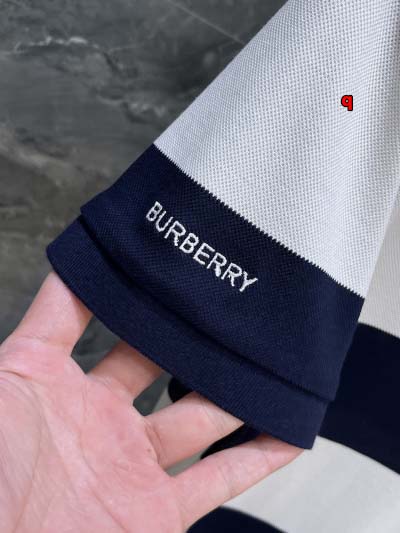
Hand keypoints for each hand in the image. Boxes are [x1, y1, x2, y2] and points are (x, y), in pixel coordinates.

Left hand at [0, 273, 300, 531]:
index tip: (167, 266)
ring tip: (268, 360)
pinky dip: (257, 458)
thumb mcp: (7, 377)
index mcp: (54, 387)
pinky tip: (286, 433)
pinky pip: (219, 480)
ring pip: (201, 418)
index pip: (100, 323)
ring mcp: (130, 467)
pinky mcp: (156, 513)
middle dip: (193, 338)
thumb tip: (71, 263)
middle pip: (162, 365)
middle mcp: (98, 422)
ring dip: (237, 392)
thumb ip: (46, 319)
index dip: (131, 294)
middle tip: (226, 309)